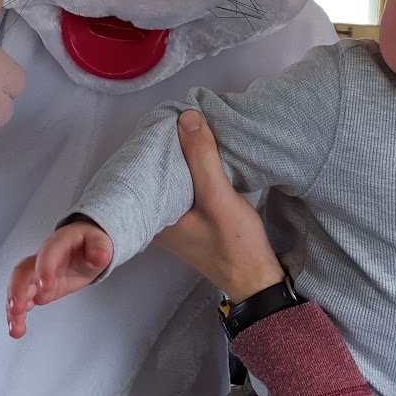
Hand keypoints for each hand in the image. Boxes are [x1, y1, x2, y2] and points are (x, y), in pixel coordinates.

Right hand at [6, 220, 113, 337]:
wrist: (83, 246)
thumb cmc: (89, 244)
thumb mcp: (100, 243)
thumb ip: (100, 249)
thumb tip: (100, 255)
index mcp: (58, 244)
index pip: (48, 254)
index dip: (44, 270)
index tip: (44, 287)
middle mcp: (41, 258)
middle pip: (24, 271)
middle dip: (19, 290)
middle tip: (18, 309)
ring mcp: (36, 274)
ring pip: (19, 287)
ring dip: (14, 307)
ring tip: (16, 327)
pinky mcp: (36, 288)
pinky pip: (22, 300)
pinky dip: (17, 315)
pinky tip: (17, 328)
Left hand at [152, 110, 282, 299]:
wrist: (255, 277)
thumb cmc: (235, 245)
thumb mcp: (219, 197)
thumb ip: (202, 158)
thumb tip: (187, 118)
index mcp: (153, 217)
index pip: (140, 170)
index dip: (150, 143)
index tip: (163, 119)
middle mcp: (155, 219)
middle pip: (153, 173)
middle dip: (165, 147)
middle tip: (178, 119)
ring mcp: (171, 220)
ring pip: (169, 178)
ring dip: (179, 157)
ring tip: (189, 131)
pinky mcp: (187, 219)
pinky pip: (181, 186)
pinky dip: (189, 170)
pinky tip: (199, 155)